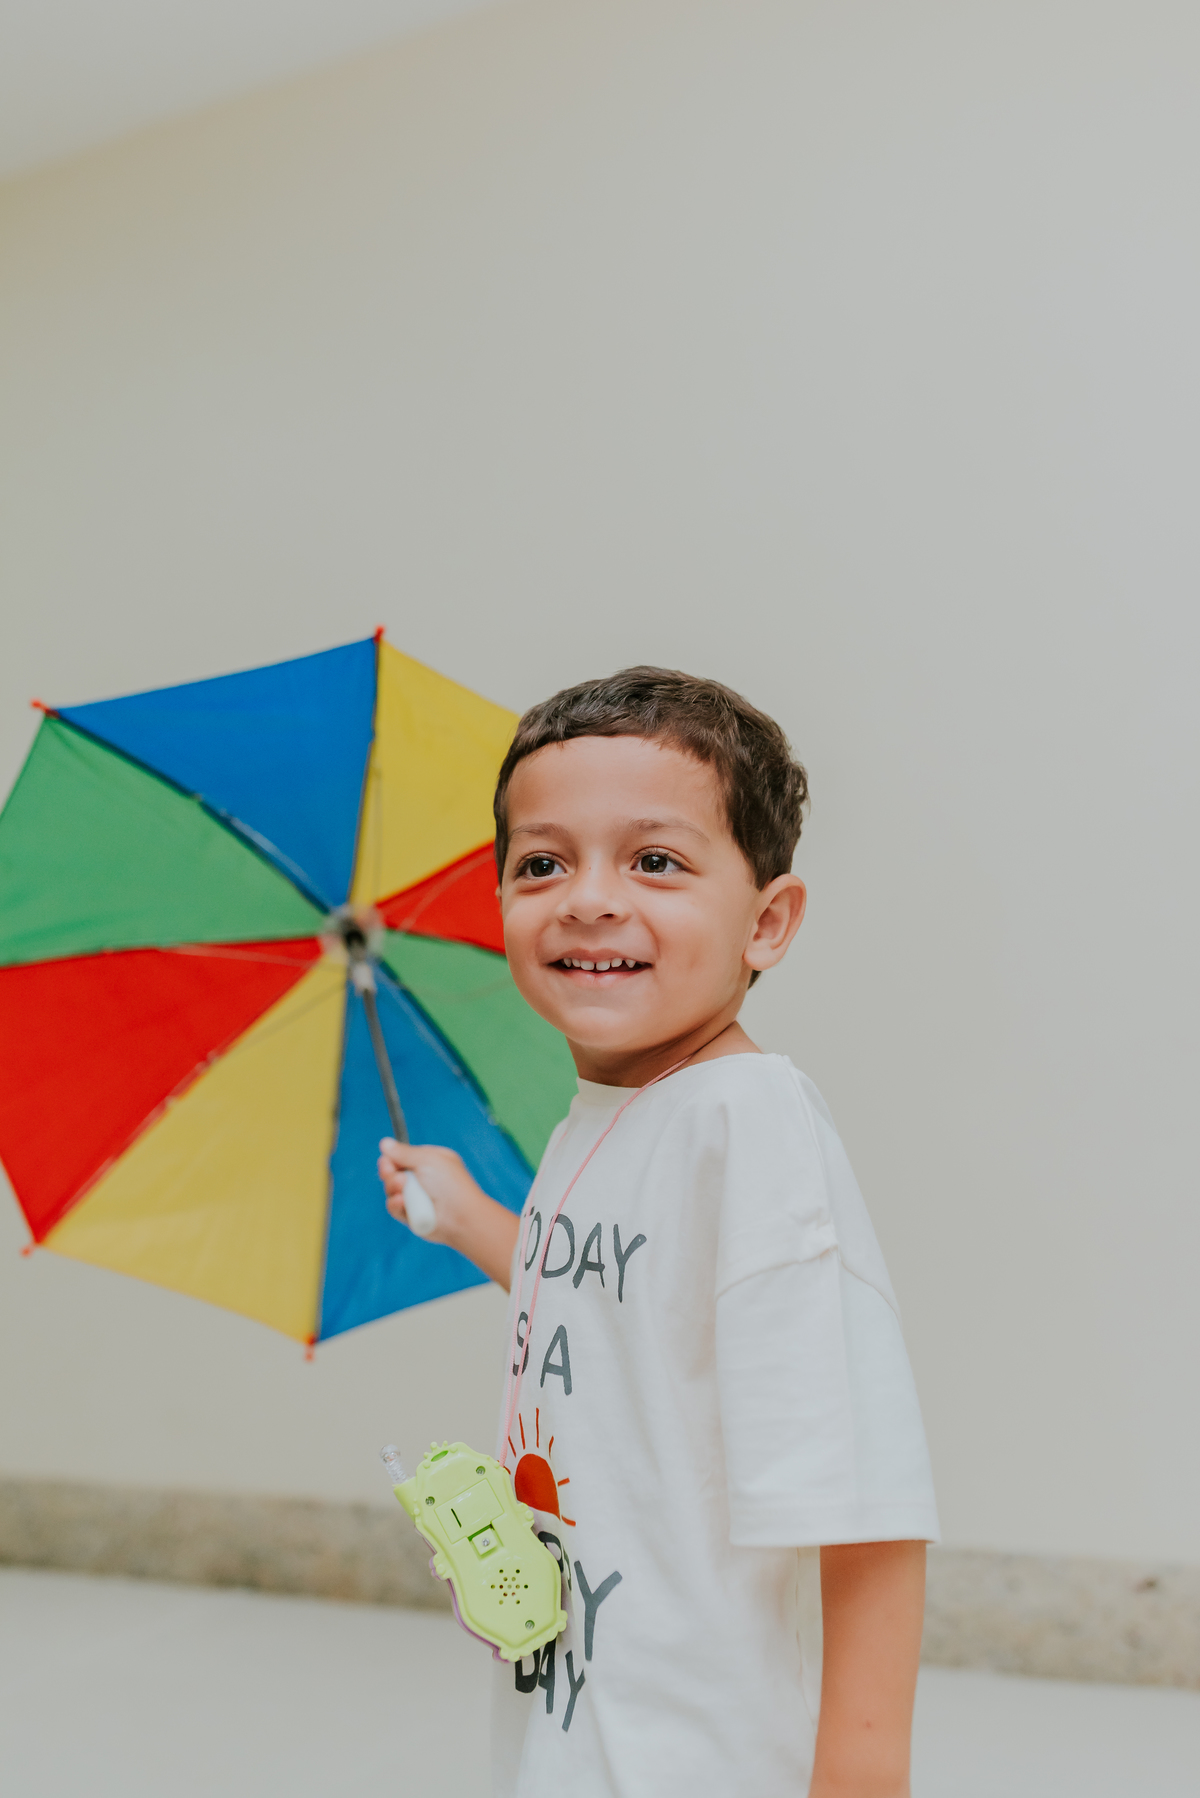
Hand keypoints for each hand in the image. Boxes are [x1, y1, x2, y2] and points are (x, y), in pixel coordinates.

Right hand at [377, 1139, 521, 1288]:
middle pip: (392, 1172)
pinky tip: (401, 1201)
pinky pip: (394, 1208)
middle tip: (390, 1171)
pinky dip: (395, 1204)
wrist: (460, 1217)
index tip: (387, 1160)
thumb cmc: (450, 1185)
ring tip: (402, 1186)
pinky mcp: (411, 1215)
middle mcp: (422, 1179)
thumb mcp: (427, 1160)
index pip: (402, 1157)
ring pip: (391, 1190)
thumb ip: (404, 1153)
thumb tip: (384, 1143)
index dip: (391, 1159)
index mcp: (429, 1161)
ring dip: (393, 1187)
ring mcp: (416, 1197)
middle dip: (388, 1172)